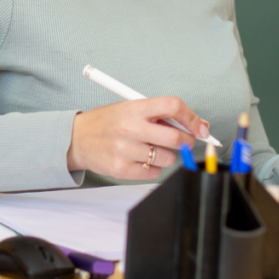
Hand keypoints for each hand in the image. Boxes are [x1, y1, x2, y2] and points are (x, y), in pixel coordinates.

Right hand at [67, 97, 210, 180]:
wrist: (77, 139)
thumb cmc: (108, 121)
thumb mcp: (130, 107)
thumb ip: (159, 114)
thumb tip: (196, 124)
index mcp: (135, 107)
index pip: (173, 106)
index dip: (192, 117)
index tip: (202, 127)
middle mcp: (131, 127)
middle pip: (176, 137)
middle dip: (187, 140)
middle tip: (184, 140)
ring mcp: (126, 150)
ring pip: (168, 158)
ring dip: (168, 155)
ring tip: (153, 148)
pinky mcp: (121, 169)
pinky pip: (154, 172)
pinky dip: (154, 167)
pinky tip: (142, 159)